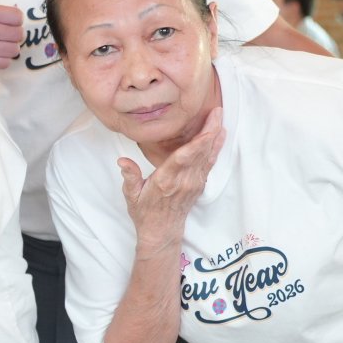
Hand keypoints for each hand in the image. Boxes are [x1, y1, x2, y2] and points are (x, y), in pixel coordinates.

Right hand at [119, 107, 223, 251]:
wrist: (161, 231)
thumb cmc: (145, 212)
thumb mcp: (131, 195)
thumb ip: (130, 177)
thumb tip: (122, 161)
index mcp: (166, 181)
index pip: (184, 158)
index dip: (198, 142)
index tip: (208, 127)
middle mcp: (183, 181)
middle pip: (201, 152)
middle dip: (210, 130)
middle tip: (217, 111)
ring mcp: (194, 182)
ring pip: (207, 156)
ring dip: (215, 136)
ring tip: (220, 117)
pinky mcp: (199, 184)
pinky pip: (209, 162)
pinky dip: (215, 147)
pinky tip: (219, 135)